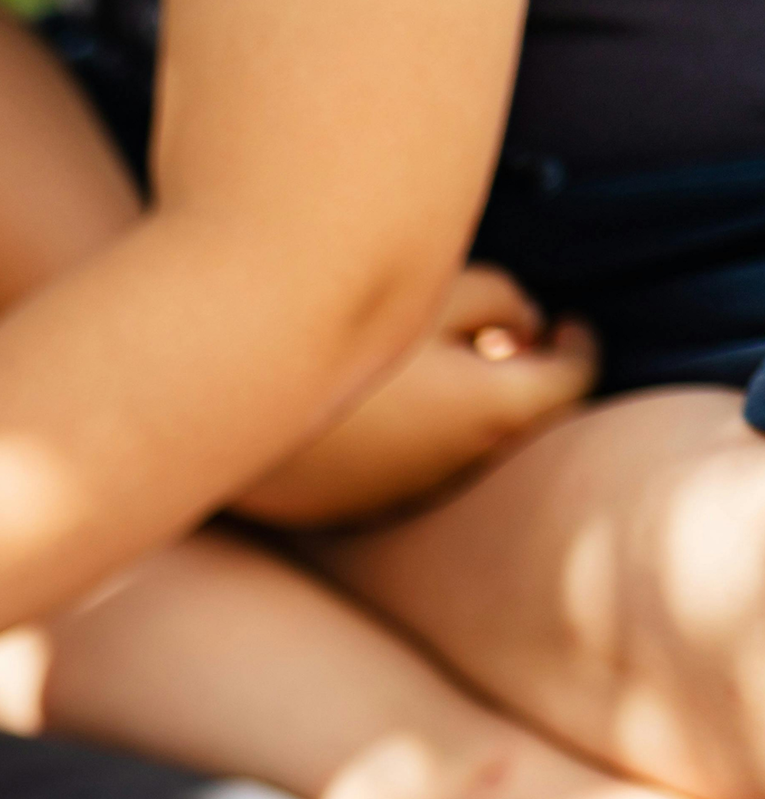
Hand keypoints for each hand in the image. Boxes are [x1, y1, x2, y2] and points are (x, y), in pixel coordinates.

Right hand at [235, 266, 596, 527]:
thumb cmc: (337, 322)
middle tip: (503, 341)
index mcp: (493, 410)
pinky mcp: (343, 512)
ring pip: (456, 454)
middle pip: (517, 425)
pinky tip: (367, 408)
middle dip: (520, 381)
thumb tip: (525, 325)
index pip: (573, 379)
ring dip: (459, 416)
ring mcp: (396, 498)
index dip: (579, 344)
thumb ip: (501, 300)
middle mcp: (456, 468)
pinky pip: (397, 475)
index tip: (568, 322)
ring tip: (428, 370)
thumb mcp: (434, 286)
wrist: (220, 388)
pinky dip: (406, 443)